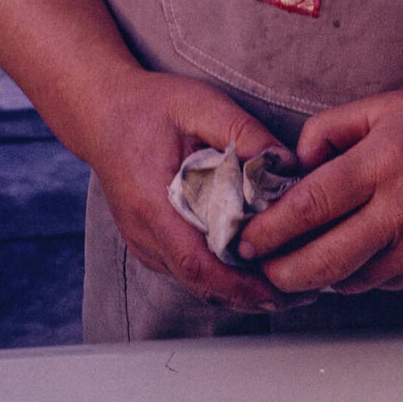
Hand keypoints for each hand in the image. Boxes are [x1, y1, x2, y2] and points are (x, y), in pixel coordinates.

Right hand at [84, 70, 314, 314]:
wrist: (102, 114)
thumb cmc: (148, 107)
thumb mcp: (200, 105)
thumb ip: (244, 132)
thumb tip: (287, 164)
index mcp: (152, 204)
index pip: (197, 263)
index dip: (239, 284)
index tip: (280, 288)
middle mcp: (145, 235)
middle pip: (201, 283)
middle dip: (251, 296)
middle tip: (300, 295)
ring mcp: (145, 244)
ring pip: (197, 283)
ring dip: (239, 290)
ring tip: (288, 284)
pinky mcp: (152, 244)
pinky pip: (190, 270)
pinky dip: (223, 275)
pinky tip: (254, 266)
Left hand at [238, 90, 402, 295]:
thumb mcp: (386, 107)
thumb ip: (330, 130)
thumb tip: (292, 167)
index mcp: (384, 163)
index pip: (313, 203)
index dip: (271, 227)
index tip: (245, 238)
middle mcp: (401, 209)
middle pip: (325, 259)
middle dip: (282, 270)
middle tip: (257, 267)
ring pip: (349, 279)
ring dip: (314, 278)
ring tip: (290, 266)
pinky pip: (378, 283)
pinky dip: (353, 277)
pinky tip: (341, 260)